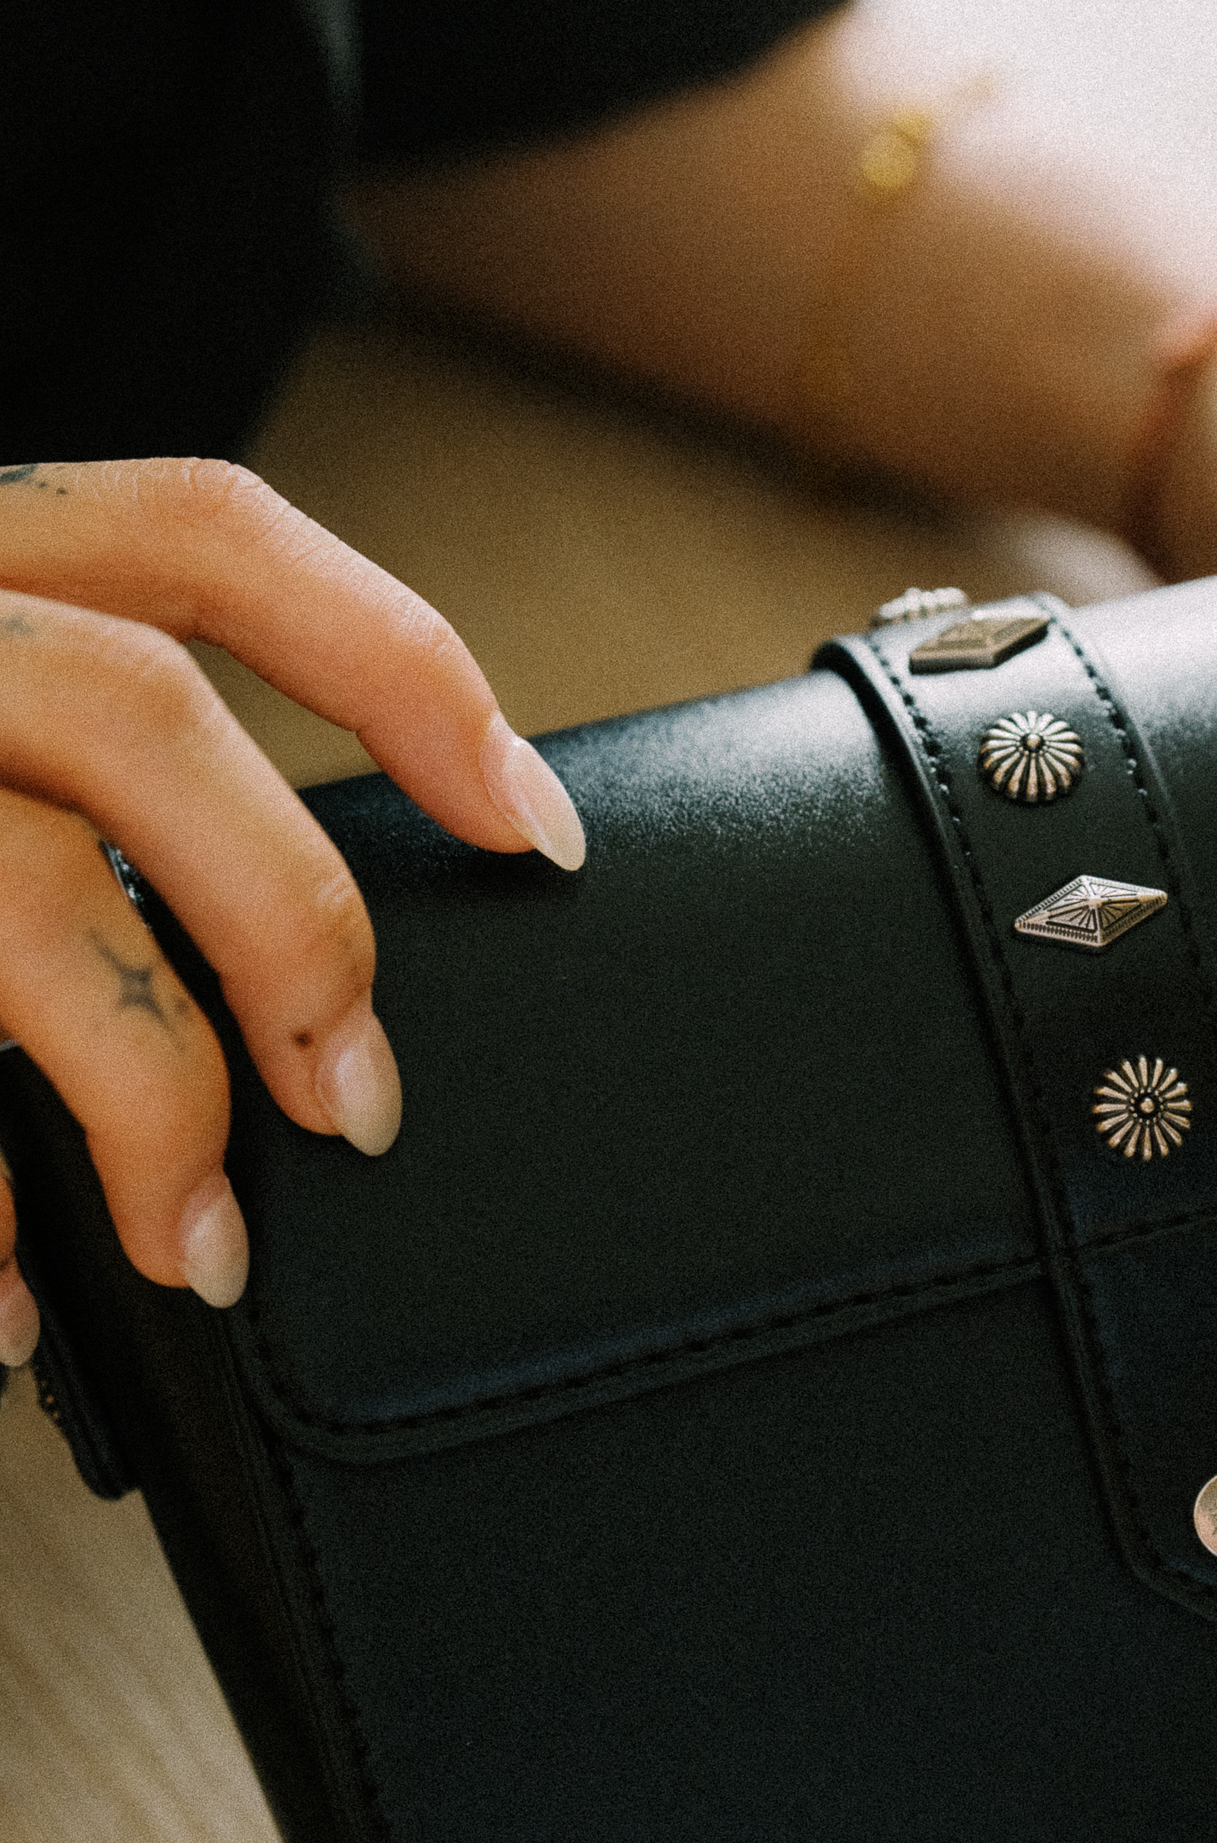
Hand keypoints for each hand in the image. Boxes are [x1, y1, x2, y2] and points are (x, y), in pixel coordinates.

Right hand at [0, 460, 584, 1366]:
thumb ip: (55, 758)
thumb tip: (290, 968)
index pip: (208, 534)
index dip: (401, 665)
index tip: (537, 823)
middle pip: (138, 716)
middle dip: (294, 917)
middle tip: (362, 1102)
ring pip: (20, 895)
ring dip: (151, 1090)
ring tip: (204, 1243)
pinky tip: (3, 1308)